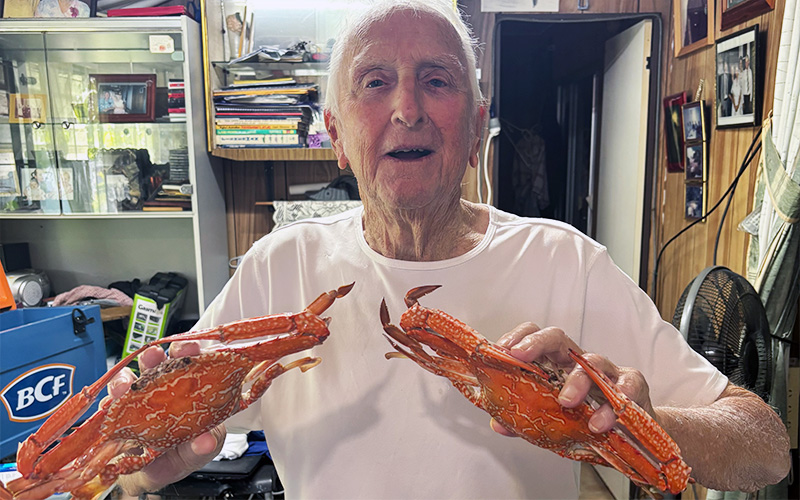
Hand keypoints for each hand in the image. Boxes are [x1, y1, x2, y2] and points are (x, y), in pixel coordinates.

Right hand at [107, 342, 225, 495]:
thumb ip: (206, 444)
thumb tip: (206, 441)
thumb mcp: (201, 449)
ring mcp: (135, 401)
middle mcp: (159, 387)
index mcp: (185, 386)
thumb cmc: (184, 452)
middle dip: (151, 357)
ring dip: (124, 380)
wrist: (157, 475)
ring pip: (127, 382)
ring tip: (124, 386)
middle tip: (152, 356)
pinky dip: (107, 406)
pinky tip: (108, 408)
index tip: (188, 350)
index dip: (187, 350)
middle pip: (154, 364)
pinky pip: (108, 408)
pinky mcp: (116, 417)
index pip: (188, 360)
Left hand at [489, 323, 653, 435]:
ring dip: (576, 380)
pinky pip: (625, 388)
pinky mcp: (631, 386)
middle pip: (558, 338)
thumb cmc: (589, 419)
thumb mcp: (554, 421)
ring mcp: (606, 371)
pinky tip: (600, 422)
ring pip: (591, 362)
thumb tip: (497, 423)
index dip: (519, 338)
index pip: (535, 337)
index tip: (503, 350)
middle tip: (521, 356)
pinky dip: (612, 406)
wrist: (633, 435)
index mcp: (557, 364)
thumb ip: (526, 420)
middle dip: (537, 342)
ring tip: (565, 401)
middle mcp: (579, 362)